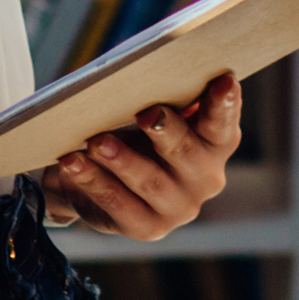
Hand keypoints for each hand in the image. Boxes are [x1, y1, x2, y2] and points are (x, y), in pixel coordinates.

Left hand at [53, 73, 242, 239]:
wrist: (101, 176)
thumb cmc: (135, 132)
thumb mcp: (152, 112)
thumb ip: (163, 97)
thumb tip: (149, 71)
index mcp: (215, 143)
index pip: (223, 123)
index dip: (225, 104)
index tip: (224, 81)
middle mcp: (206, 179)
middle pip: (188, 154)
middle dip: (166, 132)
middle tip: (145, 114)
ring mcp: (179, 208)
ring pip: (151, 181)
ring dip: (122, 160)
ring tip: (97, 142)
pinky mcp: (147, 228)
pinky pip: (118, 203)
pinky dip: (93, 181)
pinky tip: (73, 163)